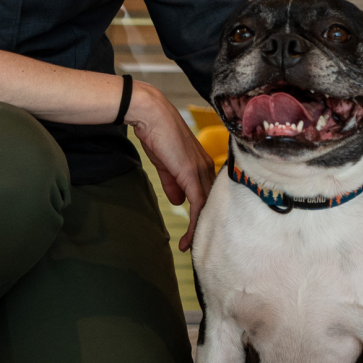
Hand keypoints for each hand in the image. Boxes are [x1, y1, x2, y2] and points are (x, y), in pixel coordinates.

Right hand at [127, 82, 214, 248]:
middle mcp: (206, 168)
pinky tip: (187, 238)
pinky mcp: (191, 173)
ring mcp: (201, 170)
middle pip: (211, 204)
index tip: (195, 232)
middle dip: (204, 226)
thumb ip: (172, 182)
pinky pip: (197, 204)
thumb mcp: (165, 164)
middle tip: (196, 245)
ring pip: (205, 207)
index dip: (203, 215)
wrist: (151, 115)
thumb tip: (178, 200)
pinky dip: (194, 223)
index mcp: (202, 165)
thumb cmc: (157, 134)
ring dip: (198, 229)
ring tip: (190, 247)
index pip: (208, 195)